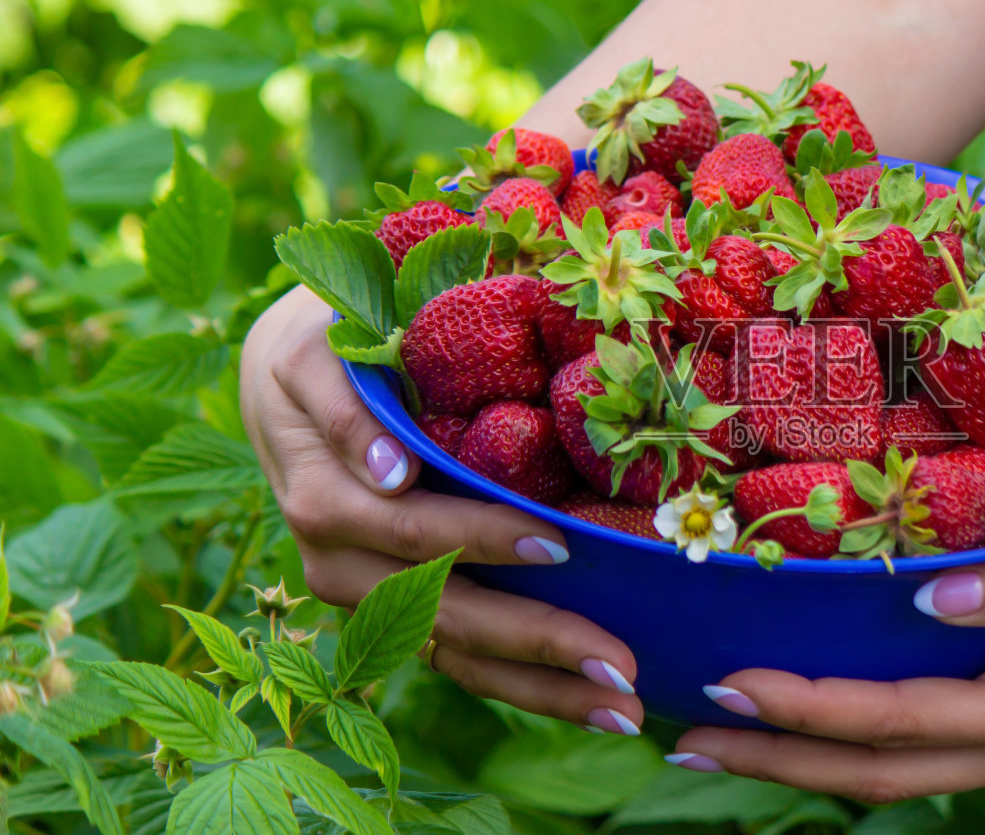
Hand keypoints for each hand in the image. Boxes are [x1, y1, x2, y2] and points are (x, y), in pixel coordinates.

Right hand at [241, 286, 644, 735]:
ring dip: (542, 688)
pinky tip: (594, 704)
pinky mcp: (396, 616)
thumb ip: (348, 407)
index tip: (562, 543)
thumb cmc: (325, 353)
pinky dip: (528, 686)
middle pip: (445, 613)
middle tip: (620, 667)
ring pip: (458, 655)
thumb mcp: (319, 354)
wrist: (284, 386)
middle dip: (537, 641)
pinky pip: (463, 660)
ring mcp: (368, 600)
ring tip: (623, 710)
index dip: (483, 539)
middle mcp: (340, 566)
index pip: (415, 529)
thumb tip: (390, 470)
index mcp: (325, 500)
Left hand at [667, 482, 984, 799]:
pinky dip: (855, 741)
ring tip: (723, 737)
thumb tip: (929, 598)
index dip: (807, 709)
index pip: (896, 721)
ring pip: (895, 771)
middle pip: (878, 773)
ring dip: (806, 758)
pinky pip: (923, 749)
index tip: (729, 683)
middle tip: (687, 739)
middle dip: (778, 758)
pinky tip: (808, 719)